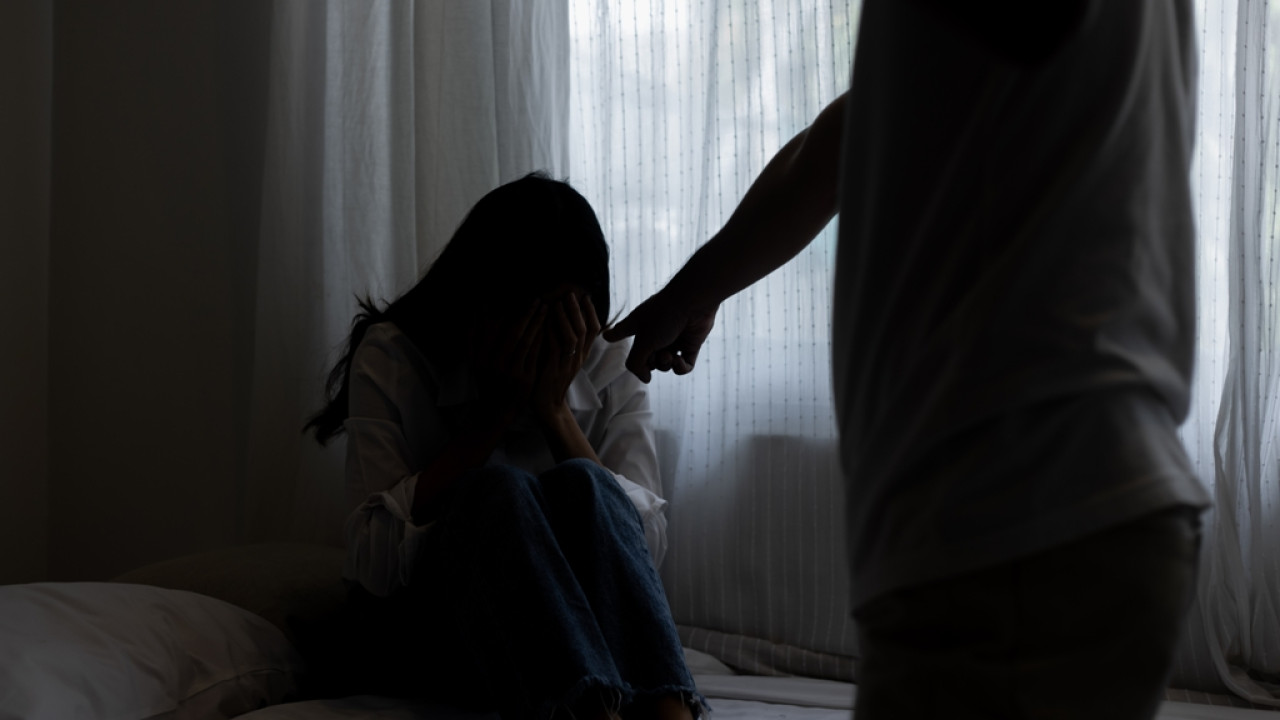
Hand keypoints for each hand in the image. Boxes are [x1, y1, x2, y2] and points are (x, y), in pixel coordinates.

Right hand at [467, 301, 547, 413]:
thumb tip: (473, 314)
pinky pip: (536, 355)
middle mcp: (496, 364)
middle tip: (537, 299)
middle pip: (514, 332)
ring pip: (527, 342)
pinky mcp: (526, 380)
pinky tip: (548, 327)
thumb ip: (472, 339)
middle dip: (527, 313)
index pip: (494, 328)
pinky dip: (542, 339)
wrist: (494, 412)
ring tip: (546, 309)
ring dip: (537, 323)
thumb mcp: (474, 363)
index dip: (507, 310)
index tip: (516, 297)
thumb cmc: (486, 383)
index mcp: (482, 358)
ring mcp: (512, 373)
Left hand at [531, 293, 600, 420]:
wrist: (547, 407)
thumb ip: (564, 342)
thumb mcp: (561, 359)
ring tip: (558, 302)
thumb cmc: (550, 380)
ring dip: (565, 318)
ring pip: (573, 336)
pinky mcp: (555, 370)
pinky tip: (545, 320)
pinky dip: (552, 332)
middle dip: (577, 310)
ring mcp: (568, 365)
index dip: (591, 312)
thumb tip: (560, 318)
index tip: (585, 297)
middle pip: (585, 329)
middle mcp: (578, 359)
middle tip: (570, 293)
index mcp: (582, 355)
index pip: (594, 330)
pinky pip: (557, 348)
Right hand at [602, 287, 716, 382]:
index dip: (616, 334)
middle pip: (647, 358)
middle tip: (655, 355)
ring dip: (666, 365)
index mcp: (640, 326)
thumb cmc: (663, 317)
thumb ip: (636, 363)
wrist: (693, 303)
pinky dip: (680, 367)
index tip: (607, 336)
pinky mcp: (691, 345)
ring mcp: (674, 339)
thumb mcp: (642, 342)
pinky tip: (678, 360)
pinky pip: (684, 365)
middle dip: (650, 362)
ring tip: (669, 356)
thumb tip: (646, 379)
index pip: (623, 331)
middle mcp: (655, 332)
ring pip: (665, 364)